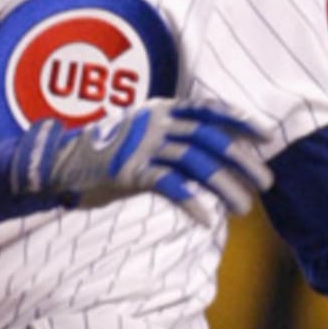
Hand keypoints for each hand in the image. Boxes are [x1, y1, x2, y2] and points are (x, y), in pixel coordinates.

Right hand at [10, 99, 272, 222]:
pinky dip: (191, 202)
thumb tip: (213, 154)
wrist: (60, 161)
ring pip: (195, 163)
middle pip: (209, 139)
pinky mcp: (129, 170)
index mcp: (162, 108)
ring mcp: (142, 145)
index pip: (210, 111)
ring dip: (224, 186)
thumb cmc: (107, 152)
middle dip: (241, 161)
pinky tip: (207, 219)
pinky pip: (168, 185)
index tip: (267, 139)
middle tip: (266, 183)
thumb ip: (174, 138)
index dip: (240, 123)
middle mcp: (155, 122)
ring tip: (243, 208)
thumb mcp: (143, 133)